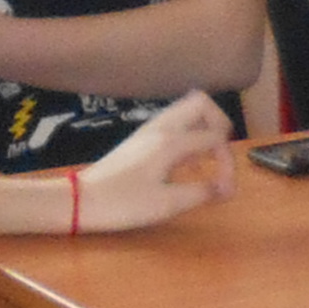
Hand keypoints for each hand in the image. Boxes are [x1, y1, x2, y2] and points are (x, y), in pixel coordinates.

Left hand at [72, 91, 239, 231]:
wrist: (80, 200)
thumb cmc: (122, 203)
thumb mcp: (166, 205)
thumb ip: (201, 193)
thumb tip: (226, 188)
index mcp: (171, 142)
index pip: (215, 138)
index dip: (228, 163)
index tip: (224, 190)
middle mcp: (161, 128)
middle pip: (201, 103)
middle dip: (220, 125)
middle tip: (222, 155)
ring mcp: (148, 130)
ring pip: (186, 109)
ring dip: (204, 127)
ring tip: (207, 158)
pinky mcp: (140, 138)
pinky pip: (174, 122)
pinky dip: (188, 134)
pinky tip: (186, 161)